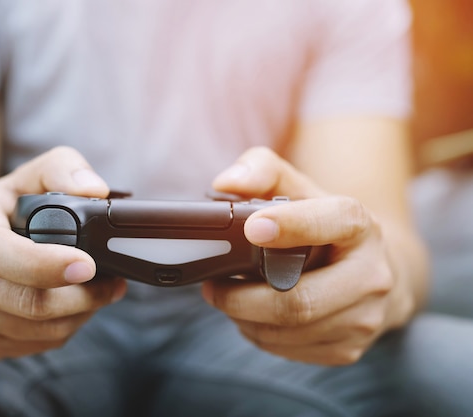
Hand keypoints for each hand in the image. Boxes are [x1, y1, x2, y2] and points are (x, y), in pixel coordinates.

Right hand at [0, 147, 126, 358]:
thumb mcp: (25, 177)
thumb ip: (62, 169)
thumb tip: (94, 189)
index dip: (45, 264)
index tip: (87, 265)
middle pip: (25, 302)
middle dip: (82, 296)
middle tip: (112, 282)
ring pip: (36, 330)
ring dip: (79, 315)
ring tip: (99, 293)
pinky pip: (32, 345)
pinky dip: (63, 329)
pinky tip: (73, 308)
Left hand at [202, 147, 415, 364]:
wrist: (375, 271)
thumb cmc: (324, 226)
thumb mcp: (299, 189)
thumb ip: (262, 170)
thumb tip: (226, 183)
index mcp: (360, 225)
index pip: (333, 222)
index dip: (291, 225)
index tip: (252, 228)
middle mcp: (372, 274)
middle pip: (299, 301)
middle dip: (242, 298)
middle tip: (213, 286)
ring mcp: (365, 318)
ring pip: (289, 331)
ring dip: (245, 319)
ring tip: (229, 300)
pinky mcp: (350, 349)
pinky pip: (290, 350)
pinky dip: (260, 335)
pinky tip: (253, 317)